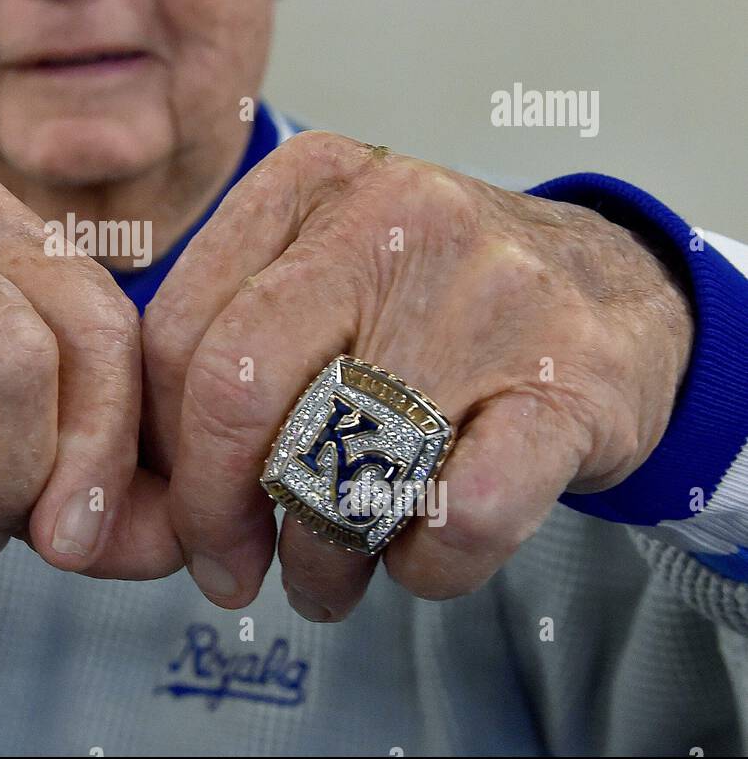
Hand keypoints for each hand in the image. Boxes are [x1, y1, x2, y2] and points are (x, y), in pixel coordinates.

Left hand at [142, 132, 693, 620]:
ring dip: (321, 560)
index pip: (176, 335)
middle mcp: (394, 218)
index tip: (182, 513)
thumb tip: (144, 486)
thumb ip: (226, 343)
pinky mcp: (572, 381)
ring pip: (344, 468)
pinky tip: (420, 559)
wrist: (613, 289)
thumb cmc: (431, 298)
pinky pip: (461, 513)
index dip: (162, 451)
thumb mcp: (321, 270)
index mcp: (309, 183)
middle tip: (227, 571)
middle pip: (236, 388)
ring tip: (327, 575)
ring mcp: (490, 295)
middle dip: (212, 512)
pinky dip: (425, 567)